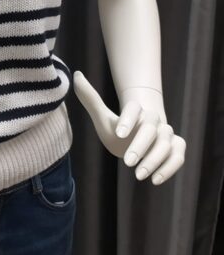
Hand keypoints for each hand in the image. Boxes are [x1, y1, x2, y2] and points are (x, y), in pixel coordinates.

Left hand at [72, 70, 185, 184]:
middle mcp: (153, 120)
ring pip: (166, 143)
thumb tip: (76, 74)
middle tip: (128, 161)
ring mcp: (166, 134)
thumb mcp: (102, 117)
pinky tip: (155, 180)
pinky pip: (179, 156)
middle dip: (141, 145)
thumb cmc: (118, 131)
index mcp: (136, 110)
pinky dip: (170, 167)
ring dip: (154, 159)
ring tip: (138, 174)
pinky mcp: (175, 148)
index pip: (134, 108)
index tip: (119, 133)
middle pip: (152, 127)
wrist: (135, 140)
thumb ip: (90, 98)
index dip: (128, 119)